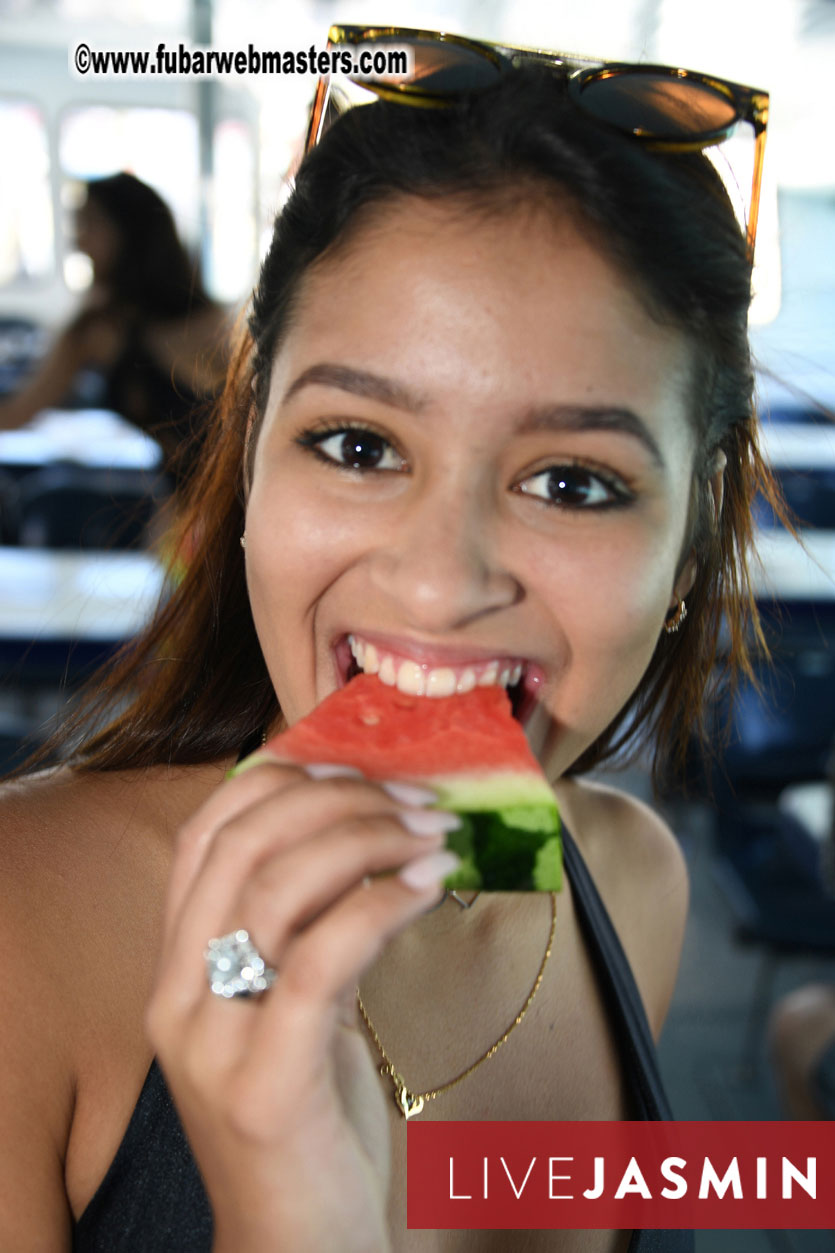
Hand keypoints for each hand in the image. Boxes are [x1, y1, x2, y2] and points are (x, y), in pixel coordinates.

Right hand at [145, 759, 459, 1252]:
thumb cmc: (309, 1119)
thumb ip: (308, 931)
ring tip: (436, 833)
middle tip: (414, 800)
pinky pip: (322, 957)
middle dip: (338, 799)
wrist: (300, 1247)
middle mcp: (178, 996)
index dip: (277, 777)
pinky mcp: (263, 1082)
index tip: (352, 763)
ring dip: (371, 839)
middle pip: (244, 844)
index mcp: (177, 967)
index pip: (206, 832)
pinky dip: (382, 902)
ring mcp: (213, 1040)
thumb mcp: (297, 1009)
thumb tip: (374, 835)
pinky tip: (431, 884)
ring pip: (279, 887)